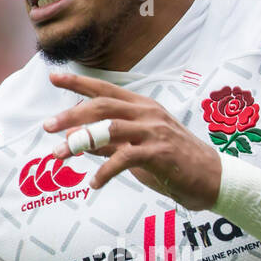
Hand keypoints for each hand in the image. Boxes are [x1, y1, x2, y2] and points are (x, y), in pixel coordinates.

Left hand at [43, 71, 222, 211]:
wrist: (213, 179)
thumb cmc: (176, 164)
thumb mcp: (139, 150)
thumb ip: (111, 144)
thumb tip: (79, 140)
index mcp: (143, 107)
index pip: (105, 90)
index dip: (79, 83)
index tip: (54, 76)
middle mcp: (147, 113)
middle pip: (102, 105)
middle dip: (71, 115)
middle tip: (47, 126)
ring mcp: (154, 131)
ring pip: (109, 128)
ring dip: (80, 142)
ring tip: (59, 154)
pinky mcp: (159, 153)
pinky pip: (124, 158)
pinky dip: (104, 171)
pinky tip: (94, 184)